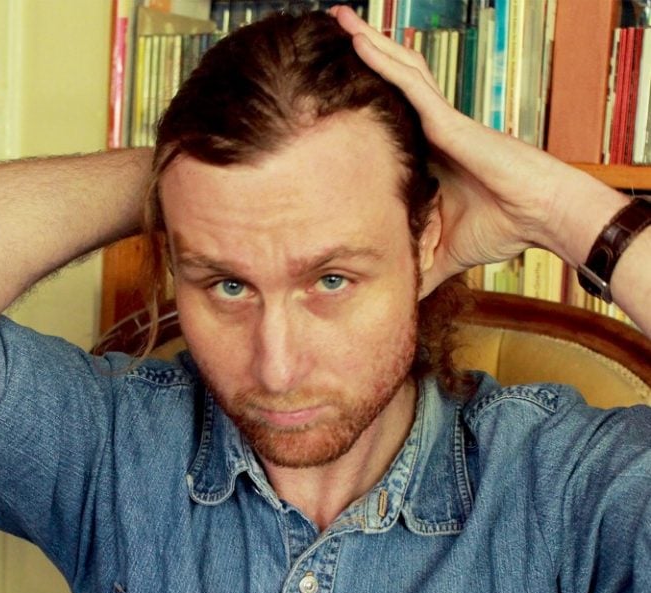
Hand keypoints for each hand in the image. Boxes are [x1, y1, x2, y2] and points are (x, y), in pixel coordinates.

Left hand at [330, 6, 622, 292]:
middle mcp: (430, 134)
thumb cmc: (501, 228)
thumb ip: (417, 269)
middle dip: (360, 64)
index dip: (360, 111)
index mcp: (427, 160)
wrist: (538, 218)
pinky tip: (358, 39)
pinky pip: (410, 82)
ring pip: (396, 74)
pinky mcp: (447, 119)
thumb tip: (396, 296)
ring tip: (339, 22)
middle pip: (388, 89)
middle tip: (325, 43)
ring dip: (368, 46)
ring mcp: (438, 122)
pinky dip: (384, 59)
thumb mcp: (441, 253)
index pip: (386, 127)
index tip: (324, 106)